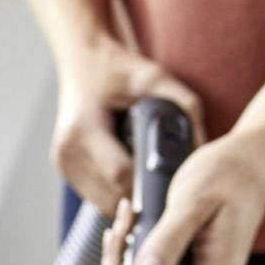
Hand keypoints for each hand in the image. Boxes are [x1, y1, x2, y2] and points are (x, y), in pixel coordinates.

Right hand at [51, 33, 202, 217]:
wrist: (82, 59)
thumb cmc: (117, 67)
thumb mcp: (153, 76)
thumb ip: (182, 103)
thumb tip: (202, 146)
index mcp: (83, 129)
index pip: (120, 176)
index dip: (148, 185)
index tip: (171, 182)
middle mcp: (67, 152)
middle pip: (113, 198)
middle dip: (142, 196)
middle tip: (165, 185)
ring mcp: (63, 165)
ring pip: (106, 205)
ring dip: (129, 199)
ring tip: (146, 178)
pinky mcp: (65, 171)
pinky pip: (98, 199)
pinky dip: (116, 194)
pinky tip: (129, 176)